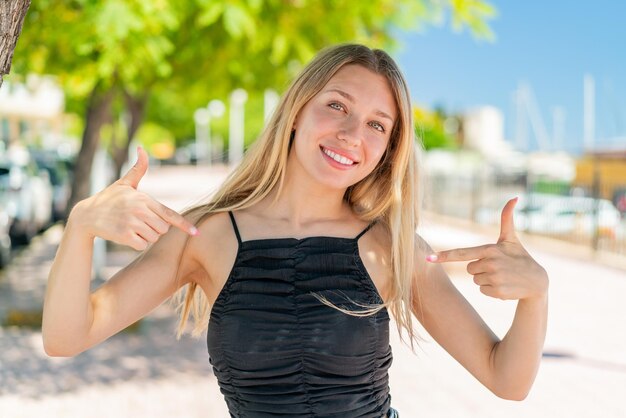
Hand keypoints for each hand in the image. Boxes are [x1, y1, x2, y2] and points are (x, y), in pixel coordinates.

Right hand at [71, 146, 198, 250]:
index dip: (184, 224)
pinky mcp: (124, 235)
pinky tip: (125, 235)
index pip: (169, 214)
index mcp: (144, 198)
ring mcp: (132, 223)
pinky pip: (142, 245)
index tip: (196, 233)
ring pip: (153, 238)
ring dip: (145, 236)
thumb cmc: (109, 199)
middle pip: (163, 229)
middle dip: (155, 228)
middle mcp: (140, 210)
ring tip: (131, 226)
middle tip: (139, 222)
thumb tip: (142, 148)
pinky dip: (136, 243)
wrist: (87, 215)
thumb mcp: (124, 183)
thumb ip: (138, 169)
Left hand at [426, 197, 547, 300]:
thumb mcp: (511, 239)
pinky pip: (482, 291)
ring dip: (486, 280)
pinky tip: (504, 285)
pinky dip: (491, 290)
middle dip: (480, 269)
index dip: (445, 256)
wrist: (538, 281)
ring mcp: (494, 278)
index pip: (462, 253)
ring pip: (475, 280)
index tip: (429, 258)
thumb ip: (507, 218)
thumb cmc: (520, 257)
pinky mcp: (498, 292)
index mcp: (490, 249)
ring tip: (502, 276)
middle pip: (469, 268)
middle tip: (497, 267)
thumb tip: (514, 197)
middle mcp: (491, 263)